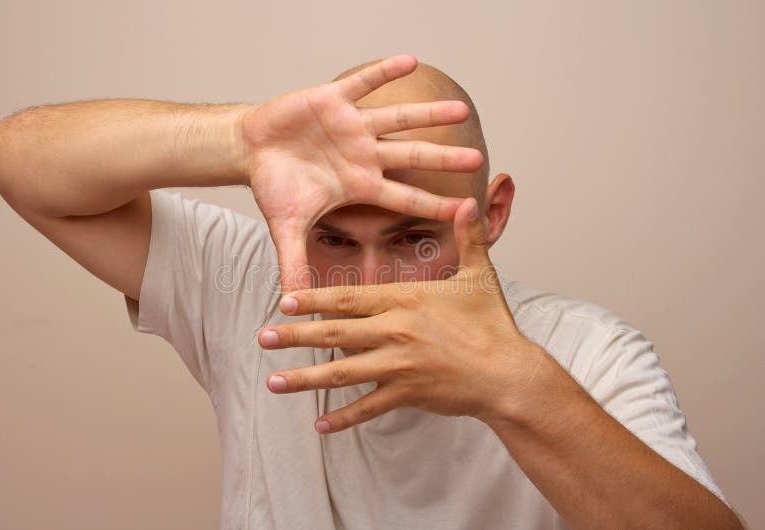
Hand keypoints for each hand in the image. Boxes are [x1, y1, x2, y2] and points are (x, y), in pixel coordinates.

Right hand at [239, 54, 484, 291]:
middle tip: (478, 158)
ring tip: (461, 108)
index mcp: (360, 184)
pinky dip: (383, 72)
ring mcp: (352, 126)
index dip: (435, 203)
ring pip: (397, 118)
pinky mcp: (333, 98)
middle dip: (444, 157)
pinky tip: (409, 60)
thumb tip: (292, 303)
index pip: (404, 197)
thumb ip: (294, 262)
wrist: (254, 150)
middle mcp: (364, 155)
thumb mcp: (286, 227)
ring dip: (428, 114)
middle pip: (412, 156)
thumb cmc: (275, 187)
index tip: (467, 209)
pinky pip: (363, 82)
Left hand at [256, 197, 544, 433]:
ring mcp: (398, 366)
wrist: (509, 374)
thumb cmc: (493, 324)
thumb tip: (468, 201)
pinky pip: (368, 408)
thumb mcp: (479, 276)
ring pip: (341, 373)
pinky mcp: (407, 394)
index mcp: (405, 301)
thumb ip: (468, 238)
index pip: (348, 298)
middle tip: (262, 338)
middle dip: (294, 336)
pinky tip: (319, 425)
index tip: (283, 301)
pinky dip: (343, 418)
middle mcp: (395, 332)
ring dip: (304, 379)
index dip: (313, 299)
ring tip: (273, 382)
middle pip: (334, 334)